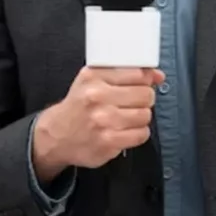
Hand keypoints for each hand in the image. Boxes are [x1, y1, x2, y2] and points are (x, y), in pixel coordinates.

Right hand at [32, 66, 164, 179]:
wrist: (57, 135)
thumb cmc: (79, 105)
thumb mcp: (93, 79)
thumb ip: (125, 73)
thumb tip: (158, 75)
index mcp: (94, 77)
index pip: (137, 73)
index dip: (147, 79)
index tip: (146, 83)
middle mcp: (97, 96)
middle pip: (145, 94)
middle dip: (145, 99)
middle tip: (134, 102)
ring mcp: (103, 120)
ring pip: (145, 115)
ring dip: (141, 117)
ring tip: (128, 116)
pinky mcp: (108, 142)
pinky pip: (141, 134)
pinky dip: (138, 133)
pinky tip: (126, 130)